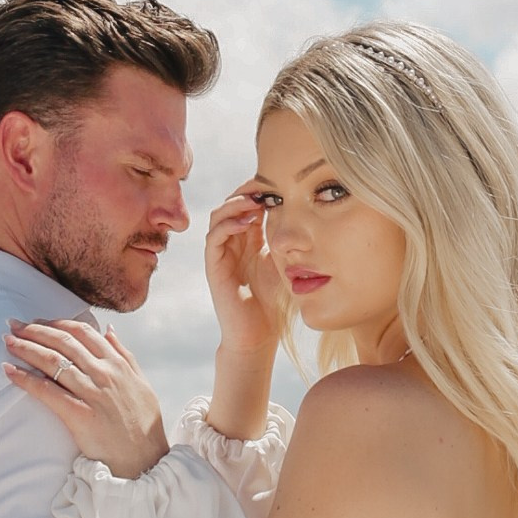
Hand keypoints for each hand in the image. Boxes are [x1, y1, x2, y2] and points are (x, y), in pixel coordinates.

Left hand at [5, 320, 168, 477]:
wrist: (145, 461)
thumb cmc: (143, 425)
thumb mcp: (141, 383)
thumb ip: (125, 354)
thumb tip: (108, 330)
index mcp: (119, 364)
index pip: (83, 332)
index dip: (56, 323)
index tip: (37, 321)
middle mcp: (105, 374)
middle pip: (64, 342)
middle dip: (35, 330)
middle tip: (14, 325)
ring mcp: (93, 393)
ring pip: (53, 361)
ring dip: (26, 348)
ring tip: (8, 341)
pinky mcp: (80, 415)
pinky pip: (48, 391)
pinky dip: (26, 379)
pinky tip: (9, 371)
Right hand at [204, 184, 285, 360]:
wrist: (258, 335)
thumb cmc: (274, 302)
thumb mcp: (285, 262)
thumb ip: (288, 239)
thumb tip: (303, 213)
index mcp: (249, 239)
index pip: (248, 205)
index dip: (259, 191)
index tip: (278, 182)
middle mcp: (232, 243)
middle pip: (231, 204)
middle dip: (247, 191)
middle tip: (265, 183)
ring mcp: (221, 254)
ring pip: (219, 216)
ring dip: (236, 203)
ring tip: (255, 199)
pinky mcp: (214, 267)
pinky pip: (214, 237)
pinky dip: (228, 224)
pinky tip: (247, 222)